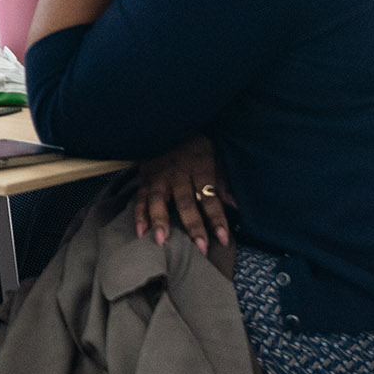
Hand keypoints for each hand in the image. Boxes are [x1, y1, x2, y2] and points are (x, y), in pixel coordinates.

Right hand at [133, 134, 233, 251]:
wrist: (167, 126)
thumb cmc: (195, 146)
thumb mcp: (215, 157)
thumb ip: (222, 182)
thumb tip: (234, 206)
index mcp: (199, 168)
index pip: (210, 197)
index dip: (217, 219)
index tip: (224, 239)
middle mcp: (178, 174)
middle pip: (185, 202)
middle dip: (193, 226)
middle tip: (199, 248)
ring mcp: (159, 177)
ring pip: (158, 201)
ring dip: (159, 221)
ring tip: (161, 241)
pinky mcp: (145, 180)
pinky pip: (140, 199)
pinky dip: (139, 215)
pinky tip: (141, 232)